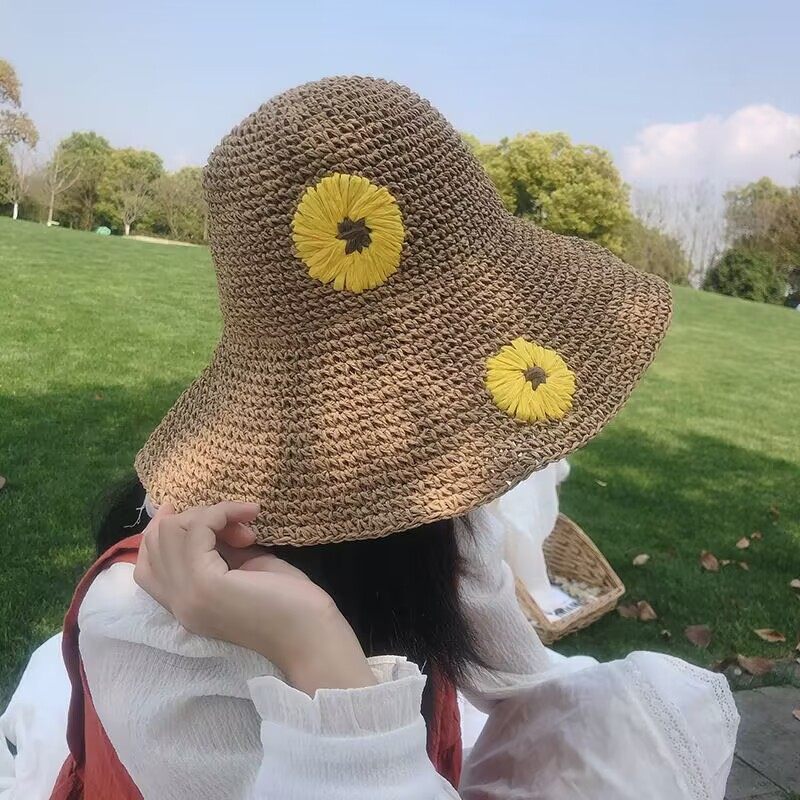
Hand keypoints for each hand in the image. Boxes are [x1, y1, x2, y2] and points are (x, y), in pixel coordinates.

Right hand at [134, 502, 375, 695]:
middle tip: (238, 526)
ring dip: (212, 514)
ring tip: (247, 526)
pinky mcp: (205, 584)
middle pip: (155, 541)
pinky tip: (249, 516)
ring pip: (171, 531)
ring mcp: (188, 596)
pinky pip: (196, 529)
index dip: (162, 529)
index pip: (145, 565)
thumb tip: (210, 523)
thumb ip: (220, 551)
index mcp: (185, 605)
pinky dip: (222, 512)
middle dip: (195, 517)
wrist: (311, 634)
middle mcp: (177, 604)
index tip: (197, 510)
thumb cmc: (289, 604)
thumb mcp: (244, 569)